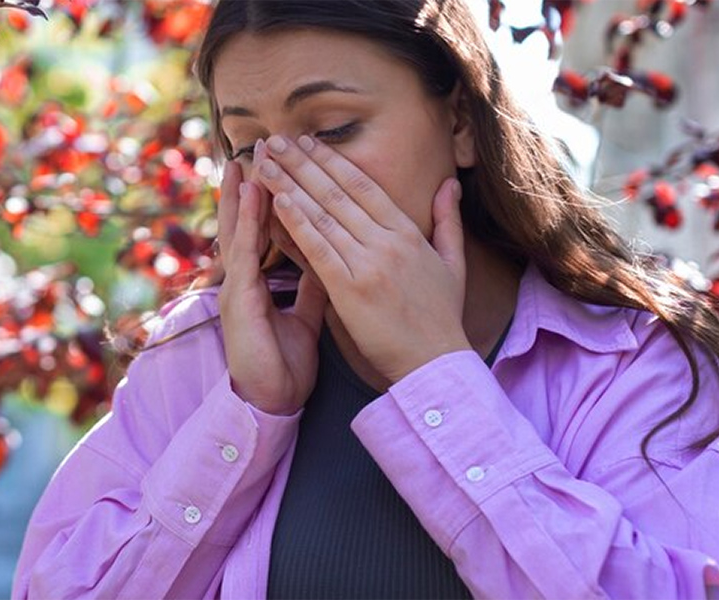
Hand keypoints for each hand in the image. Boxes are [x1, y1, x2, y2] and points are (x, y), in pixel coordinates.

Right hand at [216, 159, 328, 415]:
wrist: (272, 401)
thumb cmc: (284, 364)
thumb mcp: (306, 314)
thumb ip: (315, 283)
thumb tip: (332, 256)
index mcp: (260, 281)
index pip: (265, 230)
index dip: (273, 197)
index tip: (284, 163)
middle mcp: (245, 278)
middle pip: (247, 222)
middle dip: (253, 184)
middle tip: (260, 146)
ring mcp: (237, 287)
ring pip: (239, 229)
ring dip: (242, 192)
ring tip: (250, 156)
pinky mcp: (238, 300)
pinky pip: (243, 253)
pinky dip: (246, 222)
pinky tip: (251, 196)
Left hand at [254, 134, 470, 385]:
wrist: (435, 362)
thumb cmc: (441, 317)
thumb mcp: (453, 263)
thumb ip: (447, 221)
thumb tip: (449, 184)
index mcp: (408, 233)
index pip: (364, 186)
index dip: (332, 162)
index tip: (307, 142)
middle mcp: (388, 241)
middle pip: (337, 193)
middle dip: (302, 163)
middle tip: (274, 140)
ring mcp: (369, 263)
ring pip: (323, 215)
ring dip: (290, 185)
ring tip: (266, 162)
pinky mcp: (351, 289)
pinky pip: (319, 249)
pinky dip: (298, 223)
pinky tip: (278, 202)